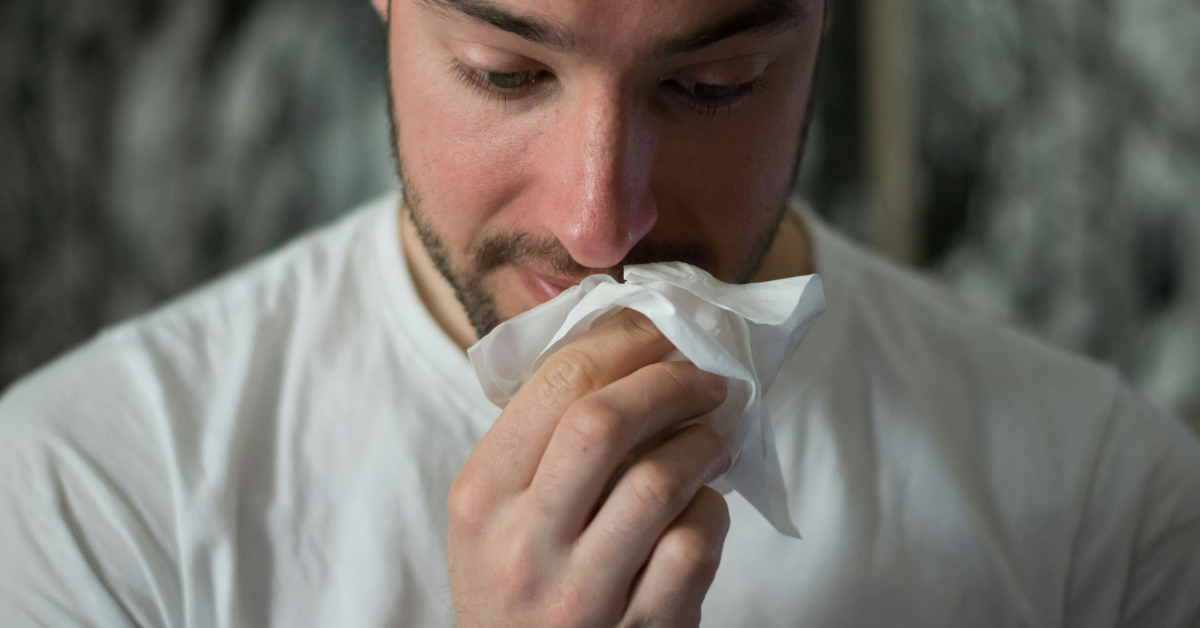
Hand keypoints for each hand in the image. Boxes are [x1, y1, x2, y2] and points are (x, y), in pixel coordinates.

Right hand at [448, 309, 732, 627]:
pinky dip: (712, 512)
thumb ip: (540, 441)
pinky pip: (695, 545)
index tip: (661, 328)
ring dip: (704, 443)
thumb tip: (628, 347)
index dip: (624, 340)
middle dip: (670, 382)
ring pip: (660, 480)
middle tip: (706, 378)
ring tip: (716, 436)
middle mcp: (523, 543)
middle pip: (605, 421)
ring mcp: (581, 593)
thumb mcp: (495, 515)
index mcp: (482, 495)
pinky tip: (703, 506)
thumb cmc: (518, 586)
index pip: (556, 382)